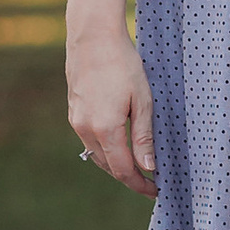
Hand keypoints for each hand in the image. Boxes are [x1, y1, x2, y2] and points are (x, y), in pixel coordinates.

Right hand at [66, 21, 157, 195]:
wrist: (93, 39)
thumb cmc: (123, 65)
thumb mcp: (142, 100)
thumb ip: (144, 136)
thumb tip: (148, 167)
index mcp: (105, 129)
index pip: (123, 170)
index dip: (140, 184)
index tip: (156, 191)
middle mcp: (86, 129)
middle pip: (108, 166)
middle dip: (129, 177)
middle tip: (151, 182)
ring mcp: (76, 121)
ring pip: (97, 155)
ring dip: (116, 164)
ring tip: (138, 167)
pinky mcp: (73, 112)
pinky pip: (89, 141)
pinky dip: (105, 150)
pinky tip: (119, 146)